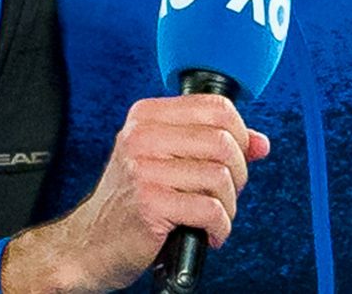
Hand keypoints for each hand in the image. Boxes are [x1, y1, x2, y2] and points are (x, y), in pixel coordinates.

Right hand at [0, 94, 270, 293]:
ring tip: (210, 217)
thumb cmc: (131, 203)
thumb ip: (211, 146)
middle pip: (224, 141)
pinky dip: (219, 228)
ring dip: (227, 206)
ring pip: (221, 177)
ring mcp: (143, 169)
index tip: (234, 159)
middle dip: (237, 175)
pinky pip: (211, 209)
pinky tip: (206, 234)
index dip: (240, 135)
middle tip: (222, 194)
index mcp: (146, 117)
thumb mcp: (167, 162)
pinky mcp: (150, 204)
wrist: (90, 244)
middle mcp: (142, 137)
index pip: (216, 107)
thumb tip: (261, 142)